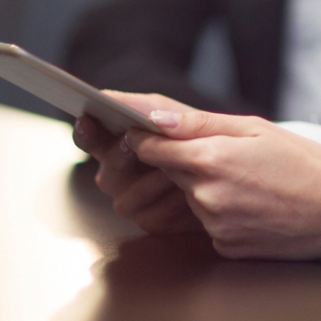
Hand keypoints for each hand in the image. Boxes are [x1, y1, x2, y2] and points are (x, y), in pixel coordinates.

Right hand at [72, 96, 200, 234]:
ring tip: (176, 165)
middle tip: (132, 140)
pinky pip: (155, 215)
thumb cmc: (207, 137)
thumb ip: (155, 107)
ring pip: (129, 196)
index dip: (85, 131)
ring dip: (155, 178)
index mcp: (120, 143)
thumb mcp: (187, 115)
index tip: (86, 120)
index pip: (90, 138)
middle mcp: (118, 175)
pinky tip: (189, 191)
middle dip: (121, 155)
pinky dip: (173, 202)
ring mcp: (133, 201)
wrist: (235, 173)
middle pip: (108, 171)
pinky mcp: (153, 222)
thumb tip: (117, 98)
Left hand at [123, 102, 320, 260]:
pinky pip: (209, 225)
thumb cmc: (304, 162)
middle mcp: (205, 195)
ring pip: (191, 200)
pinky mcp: (225, 247)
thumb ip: (199, 123)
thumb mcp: (256, 128)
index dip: (148, 140)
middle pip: (171, 174)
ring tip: (250, 183)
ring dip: (206, 189)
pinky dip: (223, 214)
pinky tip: (254, 206)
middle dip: (188, 163)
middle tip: (227, 157)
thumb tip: (155, 119)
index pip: (152, 149)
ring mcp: (214, 226)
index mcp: (210, 159)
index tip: (149, 134)